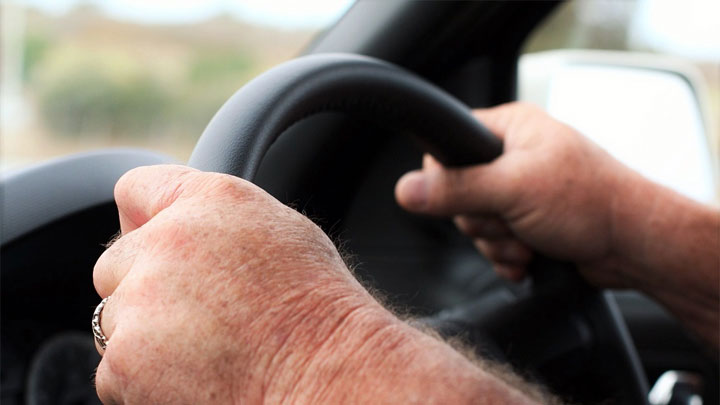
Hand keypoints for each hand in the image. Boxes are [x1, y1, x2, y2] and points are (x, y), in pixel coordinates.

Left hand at [92, 165, 388, 402]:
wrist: (326, 376)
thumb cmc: (317, 311)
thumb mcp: (281, 233)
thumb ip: (216, 218)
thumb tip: (176, 222)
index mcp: (209, 201)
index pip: (136, 189)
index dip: (139, 219)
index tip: (149, 242)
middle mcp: (166, 241)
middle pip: (116, 261)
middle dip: (142, 286)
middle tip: (196, 314)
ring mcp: (139, 302)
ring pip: (113, 318)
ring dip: (144, 335)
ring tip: (205, 351)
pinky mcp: (125, 360)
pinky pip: (114, 368)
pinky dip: (141, 379)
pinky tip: (195, 377)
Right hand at [395, 102, 638, 285]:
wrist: (632, 245)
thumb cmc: (590, 201)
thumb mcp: (514, 189)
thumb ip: (457, 190)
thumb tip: (406, 190)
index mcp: (509, 128)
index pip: (447, 146)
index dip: (448, 178)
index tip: (470, 196)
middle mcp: (511, 156)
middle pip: (457, 194)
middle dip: (483, 221)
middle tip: (512, 219)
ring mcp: (518, 192)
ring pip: (475, 224)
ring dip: (498, 243)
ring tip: (529, 240)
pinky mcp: (526, 222)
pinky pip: (493, 244)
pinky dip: (508, 257)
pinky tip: (529, 257)